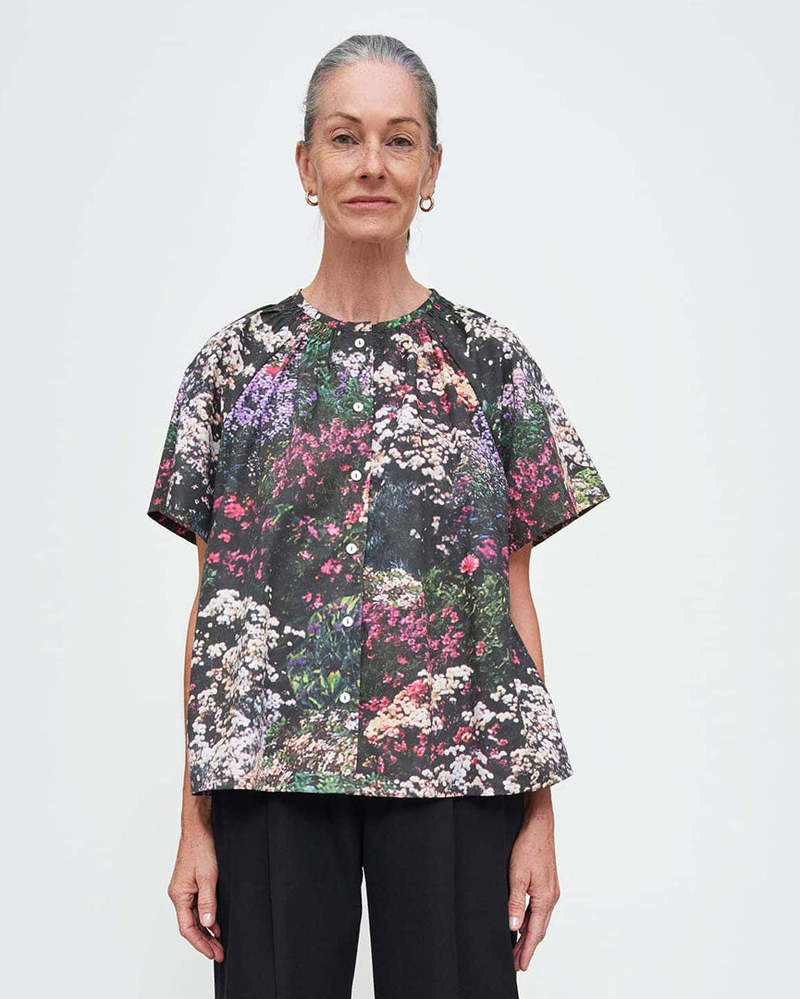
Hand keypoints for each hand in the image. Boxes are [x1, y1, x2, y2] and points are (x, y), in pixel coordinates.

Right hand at [167, 817, 224, 961]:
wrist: (199, 827)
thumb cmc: (200, 847)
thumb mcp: (208, 877)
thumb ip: (208, 902)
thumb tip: (208, 925)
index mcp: (179, 895)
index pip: (187, 928)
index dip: (200, 943)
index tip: (212, 953)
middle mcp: (179, 894)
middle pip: (190, 925)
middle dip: (205, 941)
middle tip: (219, 952)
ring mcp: (185, 889)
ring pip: (194, 917)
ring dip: (206, 930)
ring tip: (219, 943)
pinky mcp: (192, 883)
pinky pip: (198, 906)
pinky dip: (207, 917)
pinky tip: (216, 923)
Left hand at [507, 807, 560, 971]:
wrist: (539, 826)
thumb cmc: (529, 846)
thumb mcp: (517, 875)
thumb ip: (515, 902)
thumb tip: (513, 927)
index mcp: (545, 898)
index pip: (535, 933)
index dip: (527, 951)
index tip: (520, 966)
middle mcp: (551, 897)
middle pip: (539, 929)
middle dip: (527, 947)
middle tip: (516, 963)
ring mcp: (550, 890)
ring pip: (539, 920)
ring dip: (529, 934)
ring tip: (517, 947)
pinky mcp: (547, 884)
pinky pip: (539, 909)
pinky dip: (530, 920)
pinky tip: (521, 922)